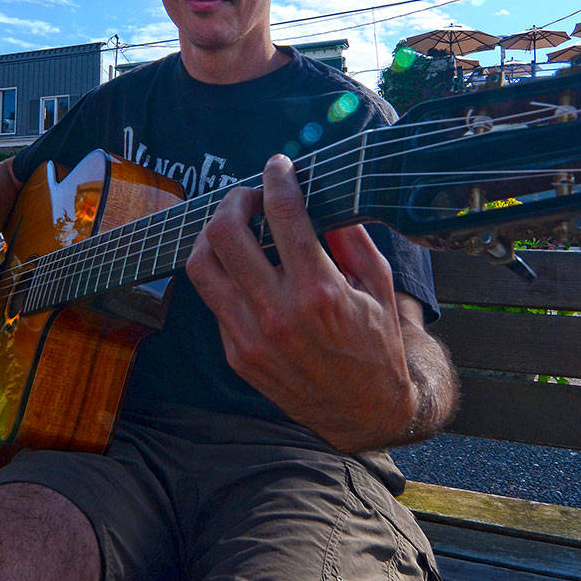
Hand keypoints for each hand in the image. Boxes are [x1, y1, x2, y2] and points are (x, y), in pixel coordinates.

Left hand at [187, 154, 417, 451]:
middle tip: (251, 195)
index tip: (278, 166)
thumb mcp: (379, 285)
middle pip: (225, 233)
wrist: (364, 414)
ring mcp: (251, 337)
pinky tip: (243, 267)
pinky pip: (213, 299)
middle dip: (235, 200)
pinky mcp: (237, 354)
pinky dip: (223, 273)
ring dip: (213, 234)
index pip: (283, 215)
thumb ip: (351, 237)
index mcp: (320, 291)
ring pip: (201, 266)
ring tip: (235, 226)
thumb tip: (323, 195)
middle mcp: (279, 314)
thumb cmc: (377, 345)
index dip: (277, 179)